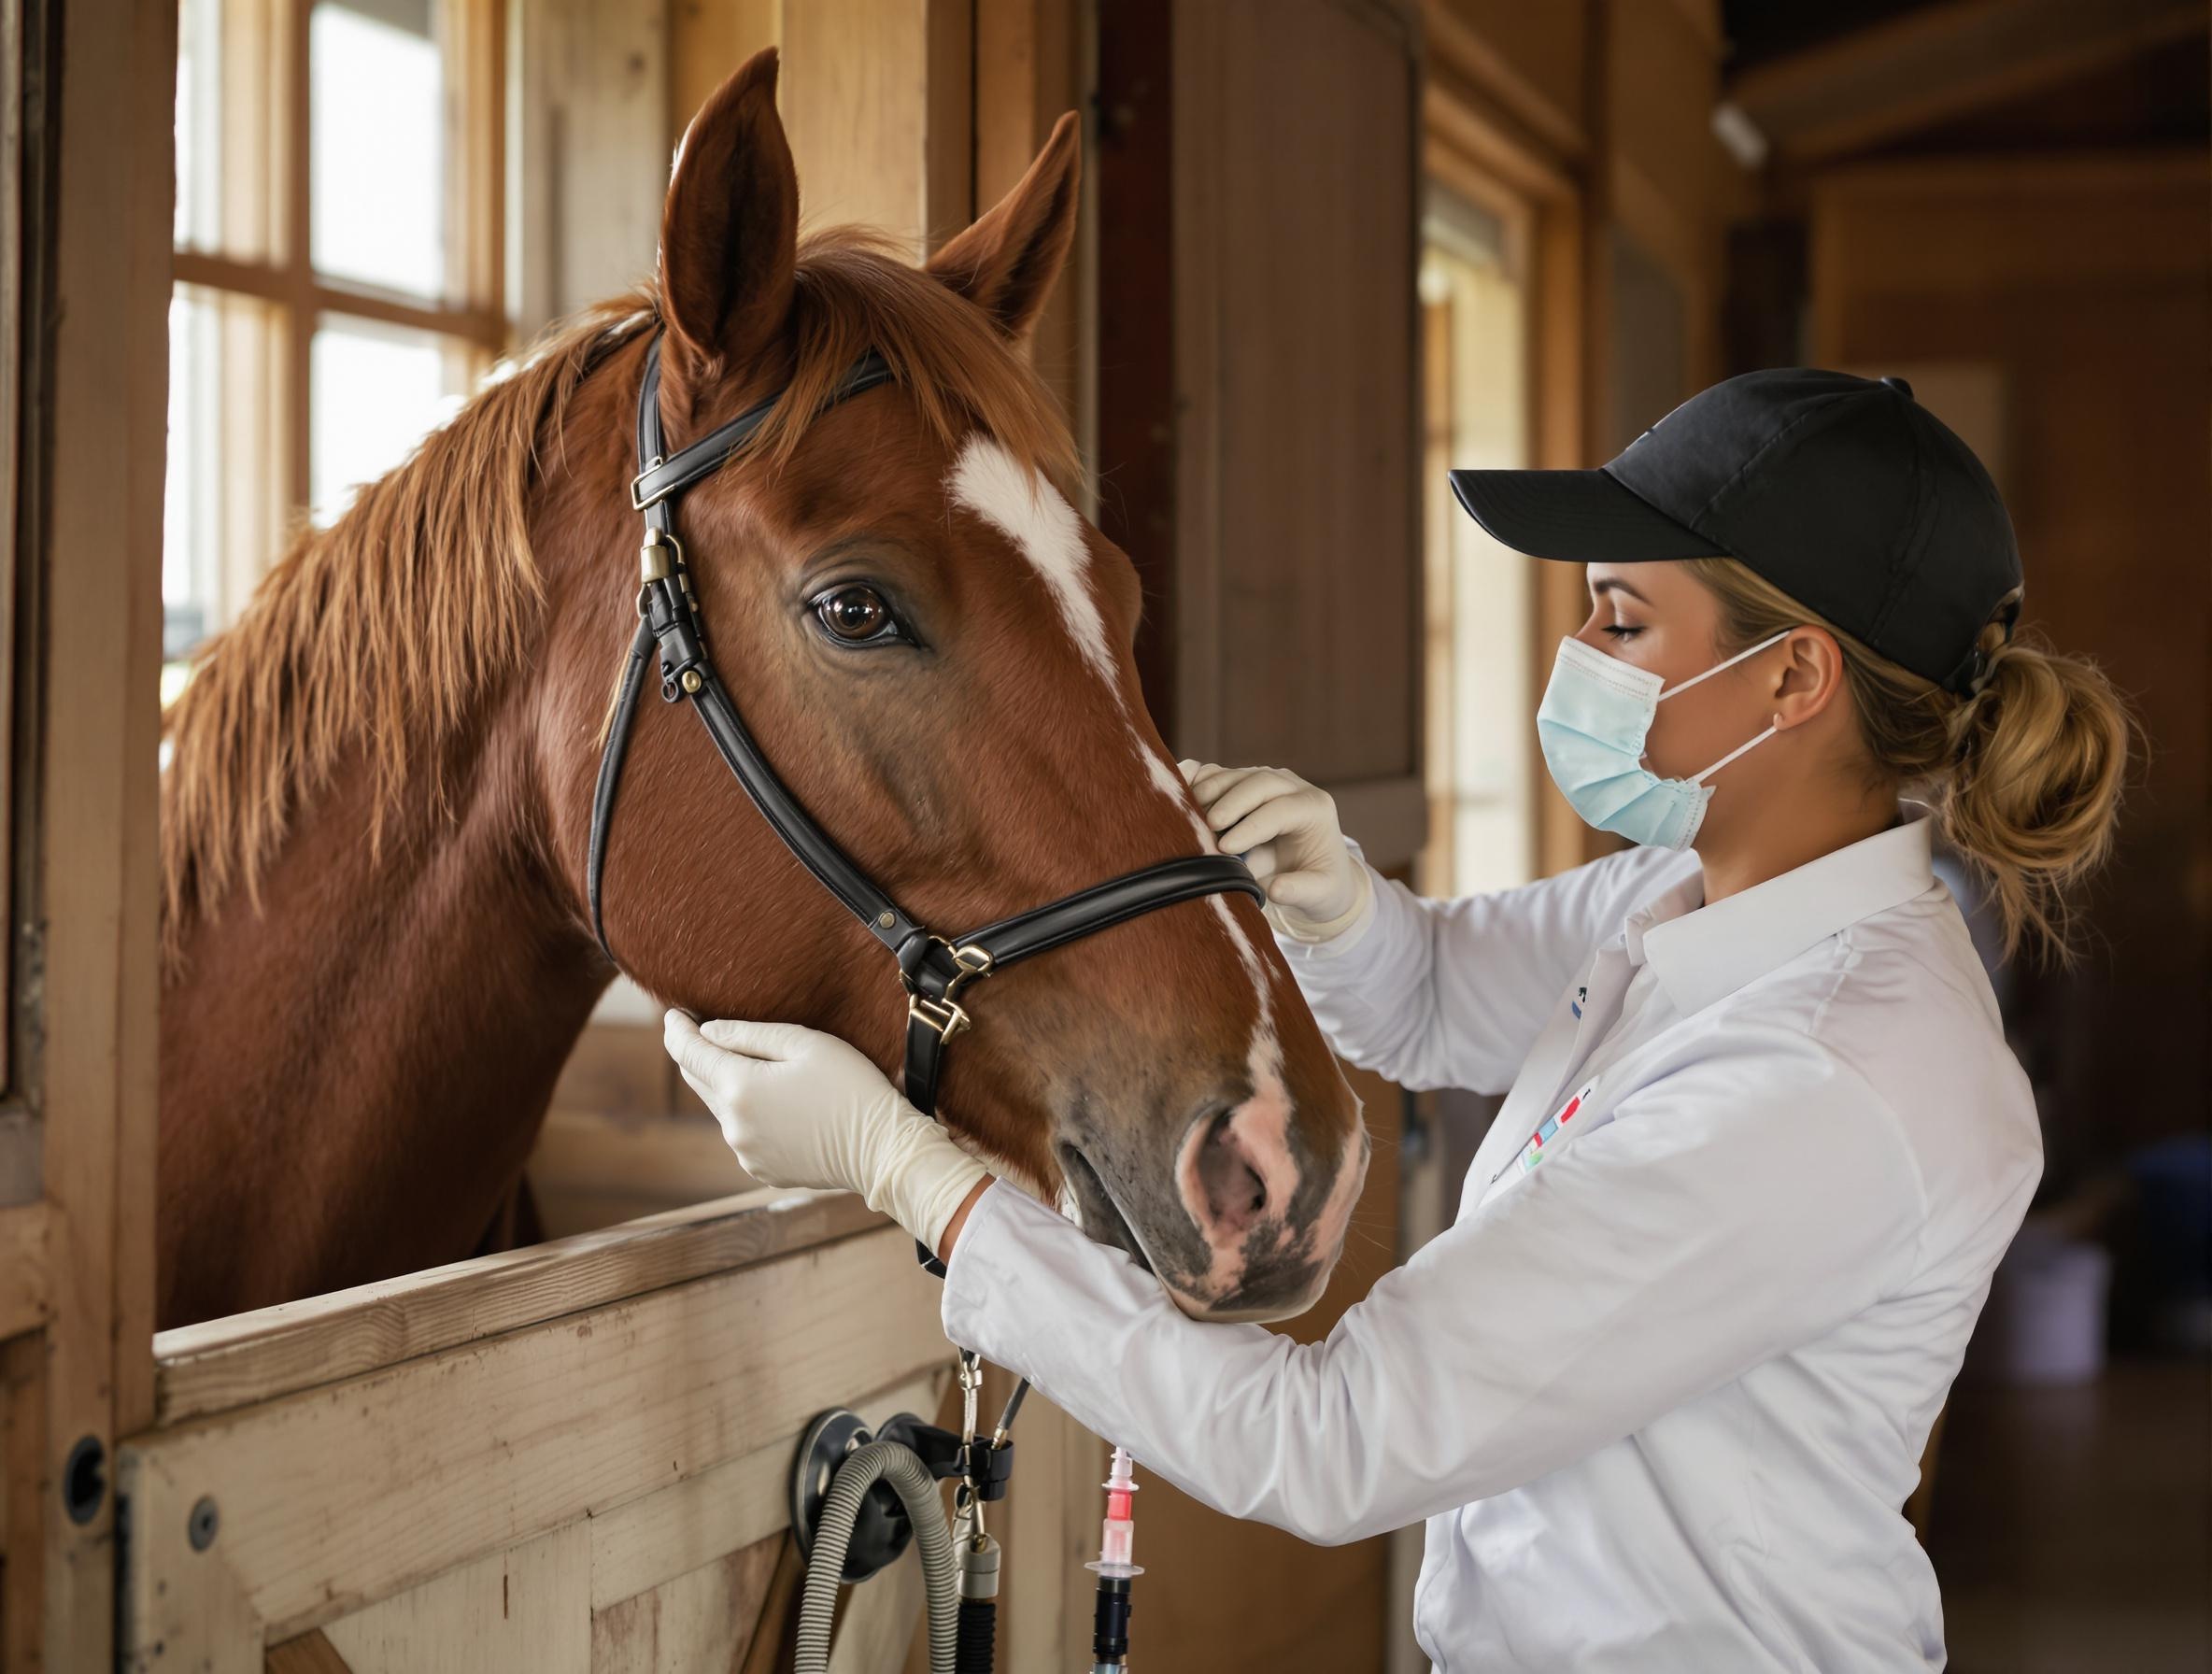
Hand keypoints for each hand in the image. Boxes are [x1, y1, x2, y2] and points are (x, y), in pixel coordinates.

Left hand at [663, 1011, 989, 1256]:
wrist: (883, 1150)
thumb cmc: (851, 1087)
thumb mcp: (805, 1043)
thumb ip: (749, 1034)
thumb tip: (707, 1032)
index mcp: (739, 1088)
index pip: (687, 1053)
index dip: (676, 1029)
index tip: (674, 1013)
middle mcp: (732, 1125)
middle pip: (699, 1080)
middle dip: (701, 1054)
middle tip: (710, 1031)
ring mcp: (745, 1152)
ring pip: (723, 1107)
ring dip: (731, 1086)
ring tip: (763, 1069)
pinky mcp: (761, 1170)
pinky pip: (744, 1132)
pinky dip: (751, 1114)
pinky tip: (783, 1105)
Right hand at [1178, 761, 1370, 937]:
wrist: (1315, 869)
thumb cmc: (1321, 882)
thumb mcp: (1321, 894)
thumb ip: (1301, 891)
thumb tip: (1276, 889)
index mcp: (1314, 809)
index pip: (1282, 809)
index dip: (1254, 825)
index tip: (1228, 848)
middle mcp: (1291, 787)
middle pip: (1258, 781)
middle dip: (1231, 802)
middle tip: (1208, 826)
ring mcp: (1264, 780)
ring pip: (1233, 774)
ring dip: (1208, 791)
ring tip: (1188, 815)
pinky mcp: (1241, 783)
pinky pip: (1214, 773)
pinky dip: (1194, 777)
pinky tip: (1177, 789)